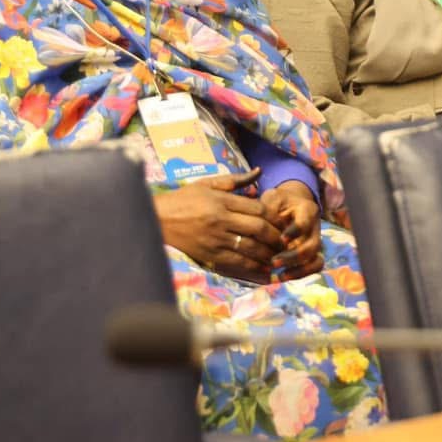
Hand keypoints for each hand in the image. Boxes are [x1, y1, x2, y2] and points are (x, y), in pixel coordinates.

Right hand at [153, 169, 284, 282]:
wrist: (154, 219)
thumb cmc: (182, 199)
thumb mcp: (206, 184)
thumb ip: (235, 180)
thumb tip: (259, 172)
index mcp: (222, 200)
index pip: (257, 208)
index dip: (275, 217)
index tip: (283, 222)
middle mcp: (220, 219)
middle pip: (258, 229)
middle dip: (276, 236)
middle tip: (287, 241)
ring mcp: (214, 239)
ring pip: (250, 247)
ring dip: (268, 253)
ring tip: (279, 257)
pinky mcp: (208, 255)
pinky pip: (236, 262)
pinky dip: (253, 267)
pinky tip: (263, 270)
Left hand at [262, 181, 323, 279]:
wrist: (290, 204)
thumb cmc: (278, 202)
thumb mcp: (272, 199)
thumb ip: (268, 211)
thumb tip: (260, 229)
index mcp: (307, 211)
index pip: (305, 223)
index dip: (294, 232)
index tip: (281, 239)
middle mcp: (315, 228)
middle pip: (312, 247)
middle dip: (293, 257)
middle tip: (273, 262)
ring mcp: (315, 243)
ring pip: (316, 261)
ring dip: (298, 271)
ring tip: (278, 276)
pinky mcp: (311, 254)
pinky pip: (312, 269)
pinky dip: (299, 275)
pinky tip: (279, 278)